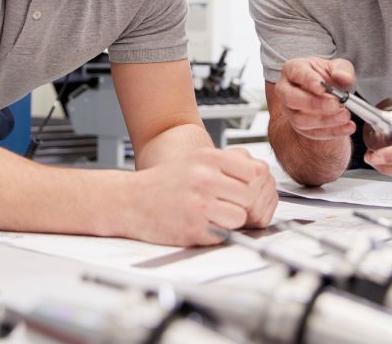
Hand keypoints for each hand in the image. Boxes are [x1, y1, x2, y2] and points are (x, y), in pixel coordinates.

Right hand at [131, 147, 277, 245]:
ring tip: (215, 216)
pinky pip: (224, 233)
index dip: (254, 184)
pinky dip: (217, 233)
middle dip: (244, 204)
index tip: (245, 190)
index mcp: (208, 157)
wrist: (129, 201)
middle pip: (251, 195)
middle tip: (230, 207)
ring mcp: (198, 203)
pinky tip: (202, 224)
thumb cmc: (165, 183)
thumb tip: (262, 176)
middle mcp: (204, 177)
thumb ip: (227, 165)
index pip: (255, 170)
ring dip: (232, 221)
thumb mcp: (195, 161)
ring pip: (240, 216)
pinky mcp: (193, 227)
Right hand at [276, 57, 356, 140]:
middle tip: (335, 104)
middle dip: (313, 103)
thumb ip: (343, 70)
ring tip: (345, 116)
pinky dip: (331, 132)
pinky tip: (347, 127)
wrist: (330, 95)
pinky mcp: (299, 127)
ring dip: (324, 120)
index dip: (309, 81)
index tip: (323, 88)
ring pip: (299, 119)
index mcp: (292, 69)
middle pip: (291, 99)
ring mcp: (289, 110)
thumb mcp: (339, 67)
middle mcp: (285, 90)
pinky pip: (311, 133)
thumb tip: (343, 77)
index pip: (297, 73)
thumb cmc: (329, 77)